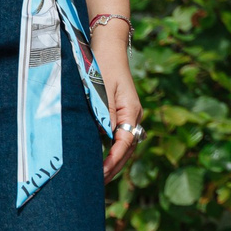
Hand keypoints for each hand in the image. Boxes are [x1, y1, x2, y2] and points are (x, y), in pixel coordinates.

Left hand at [94, 20, 145, 181]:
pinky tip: (100, 160)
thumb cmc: (102, 66)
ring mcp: (128, 115)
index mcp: (131, 111)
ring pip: (125, 146)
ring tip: (98, 178)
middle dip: (114, 168)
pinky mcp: (120, 113)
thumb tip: (106, 139)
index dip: (112, 161)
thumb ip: (105, 115)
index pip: (124, 144)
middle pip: (128, 149)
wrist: (107, 46)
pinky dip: (111, 152)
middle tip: (96, 185)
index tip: (100, 175)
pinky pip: (119, 138)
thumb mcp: (102, 90)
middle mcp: (133, 116)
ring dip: (114, 162)